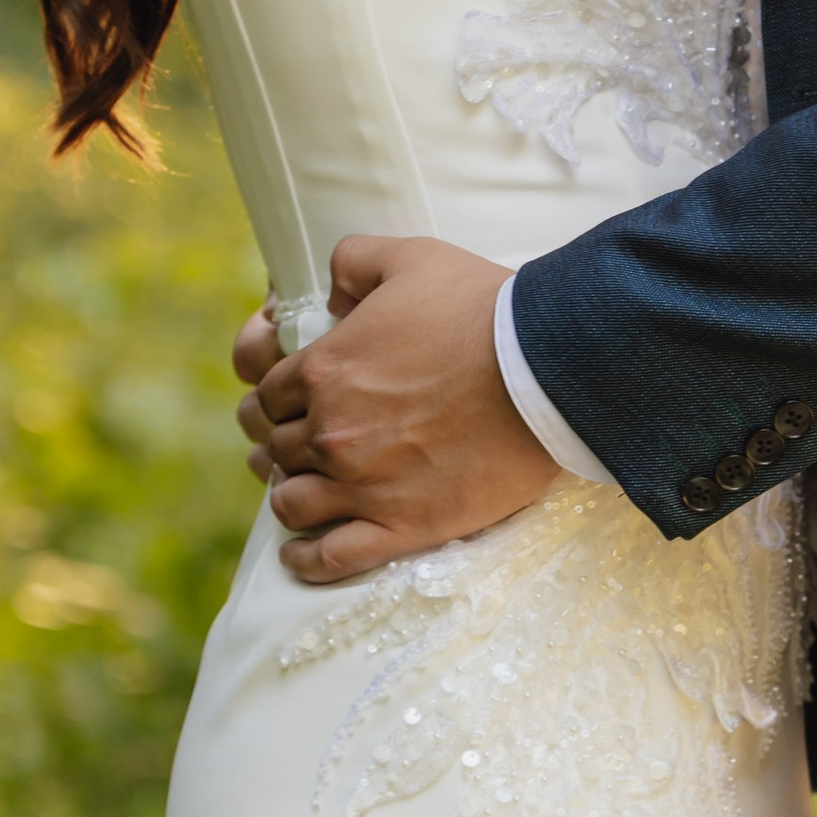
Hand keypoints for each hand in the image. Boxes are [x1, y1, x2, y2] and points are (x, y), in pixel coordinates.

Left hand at [239, 234, 559, 584]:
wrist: (547, 368)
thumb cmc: (483, 309)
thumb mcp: (412, 257)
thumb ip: (354, 260)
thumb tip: (330, 296)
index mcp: (324, 370)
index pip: (269, 393)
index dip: (279, 397)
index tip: (296, 401)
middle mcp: (331, 432)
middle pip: (276, 448)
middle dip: (283, 443)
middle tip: (302, 443)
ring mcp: (363, 486)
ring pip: (291, 504)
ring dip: (291, 495)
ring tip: (305, 491)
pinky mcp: (401, 527)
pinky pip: (329, 559)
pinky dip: (305, 559)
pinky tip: (300, 552)